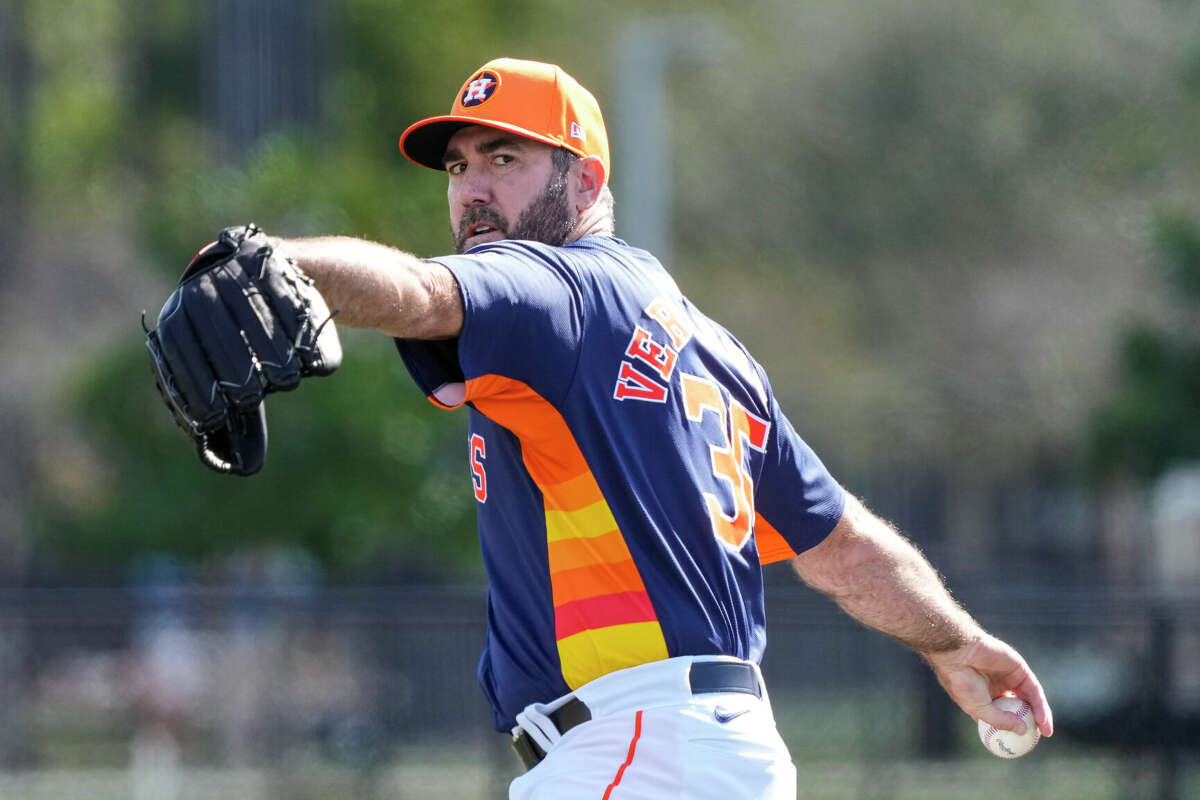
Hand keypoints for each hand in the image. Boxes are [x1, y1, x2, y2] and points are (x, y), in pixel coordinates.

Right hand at [924, 632, 1053, 737]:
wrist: (960, 654)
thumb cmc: (962, 682)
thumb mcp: (979, 709)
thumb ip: (1001, 721)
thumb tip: (1022, 731)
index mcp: (984, 697)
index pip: (1003, 715)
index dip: (1012, 728)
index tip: (1021, 743)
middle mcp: (998, 688)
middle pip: (1020, 707)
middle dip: (1031, 723)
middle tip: (1038, 738)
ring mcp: (1009, 678)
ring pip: (1029, 699)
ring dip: (1040, 715)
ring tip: (1046, 731)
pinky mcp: (1020, 669)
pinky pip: (1033, 689)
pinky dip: (1039, 704)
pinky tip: (1042, 718)